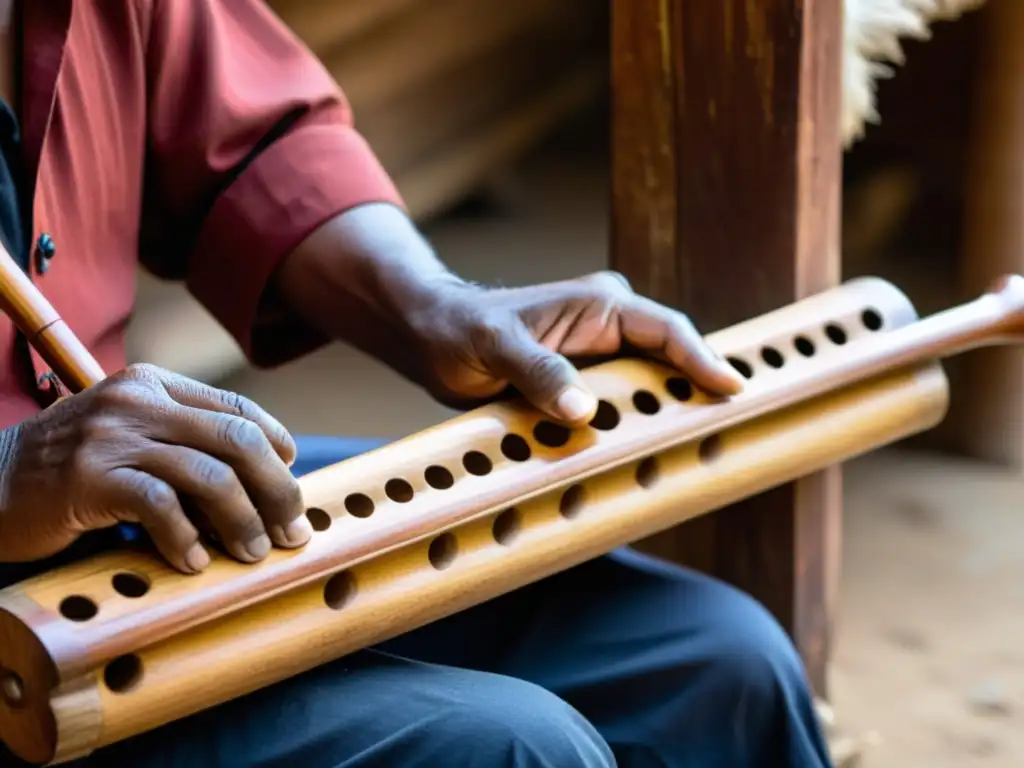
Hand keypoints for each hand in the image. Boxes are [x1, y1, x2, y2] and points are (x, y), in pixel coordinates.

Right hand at [0, 364, 308, 572]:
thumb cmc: (70, 470)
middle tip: (291, 530)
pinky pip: (160, 505)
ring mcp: (113, 436)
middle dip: (277, 488)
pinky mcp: (89, 476)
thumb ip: (182, 444)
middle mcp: (139, 401)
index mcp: (154, 385)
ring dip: (242, 521)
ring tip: (252, 553)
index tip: (292, 482)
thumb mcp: (130, 437)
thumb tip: (259, 486)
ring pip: (209, 475)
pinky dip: (186, 537)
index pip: (237, 410)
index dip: (276, 446)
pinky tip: (195, 562)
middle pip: (237, 440)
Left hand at [403, 270, 746, 424]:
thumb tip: (584, 411)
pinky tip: (637, 460)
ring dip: (659, 420)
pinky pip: (612, 413)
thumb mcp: (496, 345)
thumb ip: (538, 371)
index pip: (666, 330)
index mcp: (599, 306)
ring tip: (692, 451)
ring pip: (643, 393)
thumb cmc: (459, 326)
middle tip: (726, 430)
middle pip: (666, 365)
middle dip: (693, 395)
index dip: (702, 360)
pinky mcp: (579, 391)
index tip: (732, 389)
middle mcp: (605, 331)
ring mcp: (595, 362)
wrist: (428, 338)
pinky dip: (624, 434)